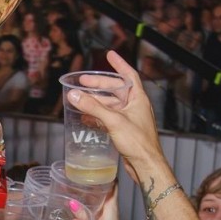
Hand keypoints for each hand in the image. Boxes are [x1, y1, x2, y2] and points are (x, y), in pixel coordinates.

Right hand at [65, 51, 162, 185]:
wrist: (146, 165)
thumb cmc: (138, 142)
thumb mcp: (113, 121)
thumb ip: (93, 107)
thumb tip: (74, 95)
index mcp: (138, 99)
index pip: (129, 75)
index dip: (119, 64)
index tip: (109, 55)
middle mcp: (135, 106)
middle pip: (116, 89)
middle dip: (99, 85)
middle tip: (83, 82)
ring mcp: (130, 118)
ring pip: (111, 105)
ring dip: (96, 101)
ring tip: (80, 99)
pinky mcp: (125, 130)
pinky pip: (109, 118)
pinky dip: (98, 115)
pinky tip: (86, 118)